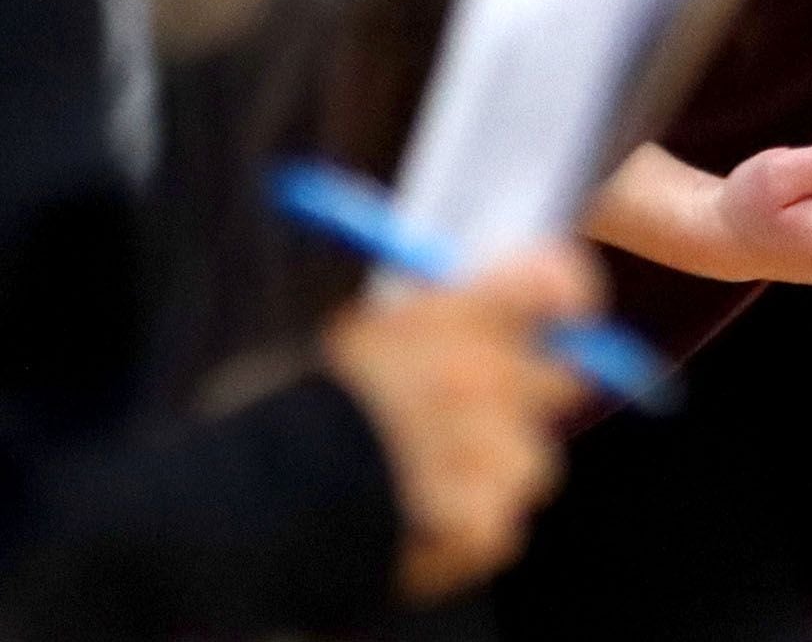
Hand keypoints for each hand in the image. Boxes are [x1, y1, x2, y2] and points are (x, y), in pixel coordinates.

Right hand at [323, 242, 596, 602]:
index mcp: (453, 317)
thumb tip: (494, 312)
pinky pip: (501, 520)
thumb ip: (436, 322)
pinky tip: (413, 523)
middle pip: (567, 377)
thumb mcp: (360, 337)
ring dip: (497, 467)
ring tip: (426, 480)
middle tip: (495, 407)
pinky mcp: (486, 528)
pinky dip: (468, 527)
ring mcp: (490, 457)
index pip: (557, 283)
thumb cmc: (287, 414)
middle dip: (534, 391)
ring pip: (535, 458)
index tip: (566, 311)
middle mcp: (485, 379)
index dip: (566, 295)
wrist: (245, 508)